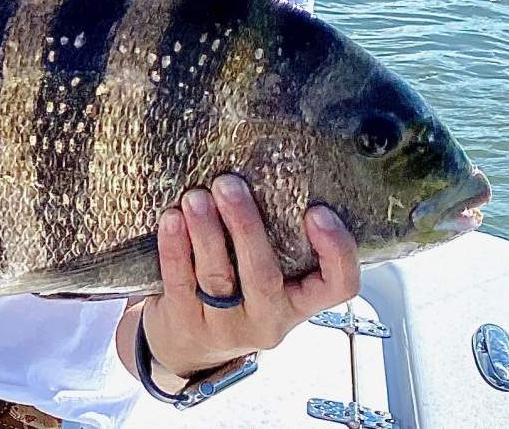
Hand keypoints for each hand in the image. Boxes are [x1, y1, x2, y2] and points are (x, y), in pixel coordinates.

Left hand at [142, 174, 359, 378]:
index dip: (336, 252)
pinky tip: (171, 219)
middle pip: (263, 276)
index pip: (337, 286)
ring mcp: (225, 326)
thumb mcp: (268, 273)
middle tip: (229, 184)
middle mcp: (267, 318)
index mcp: (298, 301)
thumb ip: (275, 235)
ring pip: (218, 277)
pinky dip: (175, 248)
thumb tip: (263, 163)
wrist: (188, 345)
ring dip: (206, 231)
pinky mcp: (186, 323)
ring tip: (196, 197)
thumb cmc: (237, 291)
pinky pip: (180, 283)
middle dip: (245, 226)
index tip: (317, 211)